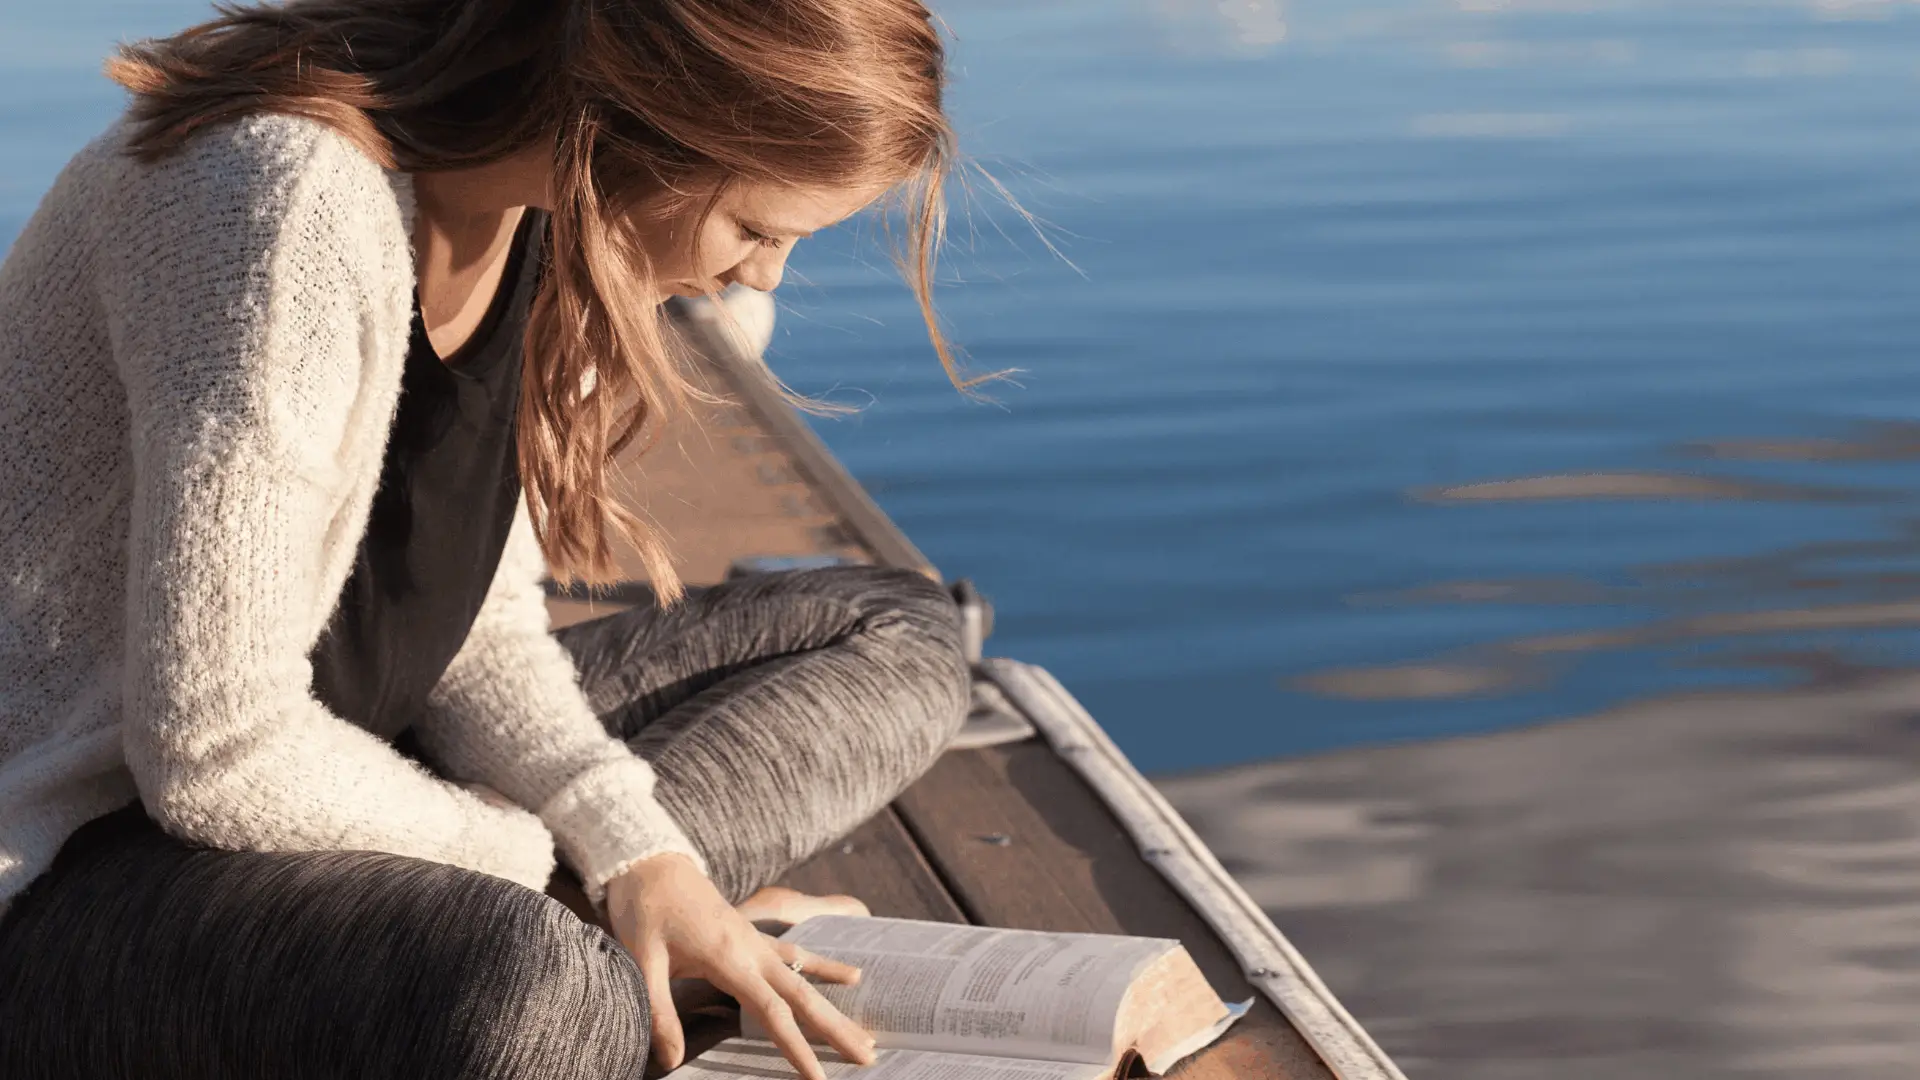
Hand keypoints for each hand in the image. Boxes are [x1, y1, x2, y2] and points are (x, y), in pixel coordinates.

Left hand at [605, 852, 876, 1078]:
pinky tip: (852, 976)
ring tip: (867, 1031)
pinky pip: (797, 955)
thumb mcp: (643, 960)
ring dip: (837, 1006)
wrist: (651, 861)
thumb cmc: (644, 909)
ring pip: (807, 979)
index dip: (797, 1047)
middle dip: (836, 1029)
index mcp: (729, 957)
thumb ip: (659, 1012)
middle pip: (803, 996)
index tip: (819, 1077)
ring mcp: (755, 940)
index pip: (772, 1011)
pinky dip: (825, 968)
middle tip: (868, 1057)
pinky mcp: (751, 935)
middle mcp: (752, 948)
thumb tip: (670, 1060)